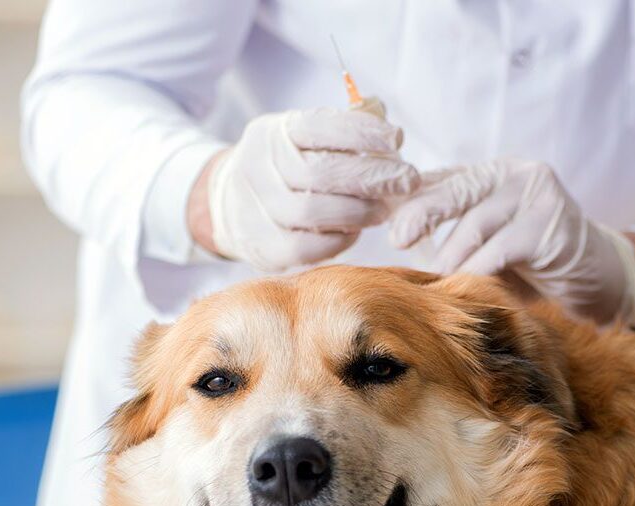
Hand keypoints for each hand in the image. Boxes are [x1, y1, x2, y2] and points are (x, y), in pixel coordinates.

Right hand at [192, 109, 419, 272]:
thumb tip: (390, 134)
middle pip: (319, 173)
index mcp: (271, 133)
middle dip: (372, 176)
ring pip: (313, 211)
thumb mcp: (300, 138)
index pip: (319, 128)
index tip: (397, 139)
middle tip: (407, 179)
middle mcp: (257, 168)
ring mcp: (255, 210)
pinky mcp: (264, 248)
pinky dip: (340, 238)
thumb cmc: (282, 168)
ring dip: (359, 210)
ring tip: (384, 208)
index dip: (362, 133)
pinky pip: (309, 247)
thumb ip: (341, 133)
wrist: (227, 206)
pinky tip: (356, 229)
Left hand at [389, 159, 634, 324]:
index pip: (440, 180)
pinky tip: (466, 285)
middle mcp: (514, 174)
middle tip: (397, 238)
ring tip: (434, 279)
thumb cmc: (532, 263)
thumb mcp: (487, 241)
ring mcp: (537, 195)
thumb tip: (393, 234)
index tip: (381, 220)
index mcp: (492, 174)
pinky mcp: (551, 225)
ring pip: (475, 224)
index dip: (408, 198)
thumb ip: (450, 231)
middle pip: (454, 192)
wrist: (598, 278)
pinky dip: (478, 271)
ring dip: (450, 257)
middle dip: (420, 215)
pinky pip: (500, 250)